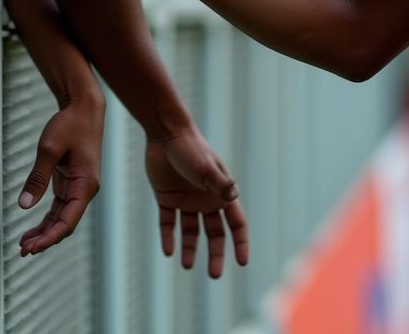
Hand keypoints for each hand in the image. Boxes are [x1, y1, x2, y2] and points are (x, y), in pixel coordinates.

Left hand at [16, 94, 104, 255]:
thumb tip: (24, 206)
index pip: (68, 221)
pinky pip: (59, 207)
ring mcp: (79, 186)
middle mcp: (86, 188)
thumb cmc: (71, 124)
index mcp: (86, 184)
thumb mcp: (49, 150)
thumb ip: (37, 178)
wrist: (83, 107)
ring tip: (24, 243)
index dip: (49, 238)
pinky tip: (33, 229)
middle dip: (45, 239)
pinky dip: (47, 219)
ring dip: (45, 231)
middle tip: (22, 250)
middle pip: (66, 223)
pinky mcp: (72, 181)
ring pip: (62, 217)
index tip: (31, 248)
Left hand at [144, 129, 248, 277]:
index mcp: (220, 193)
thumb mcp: (206, 168)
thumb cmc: (191, 148)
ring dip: (190, 249)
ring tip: (187, 265)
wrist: (166, 134)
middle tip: (215, 275)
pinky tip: (168, 251)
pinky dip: (169, 237)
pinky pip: (169, 223)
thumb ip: (219, 183)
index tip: (242, 263)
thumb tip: (234, 196)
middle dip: (216, 254)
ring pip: (191, 231)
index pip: (236, 223)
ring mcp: (186, 200)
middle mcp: (205, 199)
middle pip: (214, 233)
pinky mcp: (166, 198)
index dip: (240, 242)